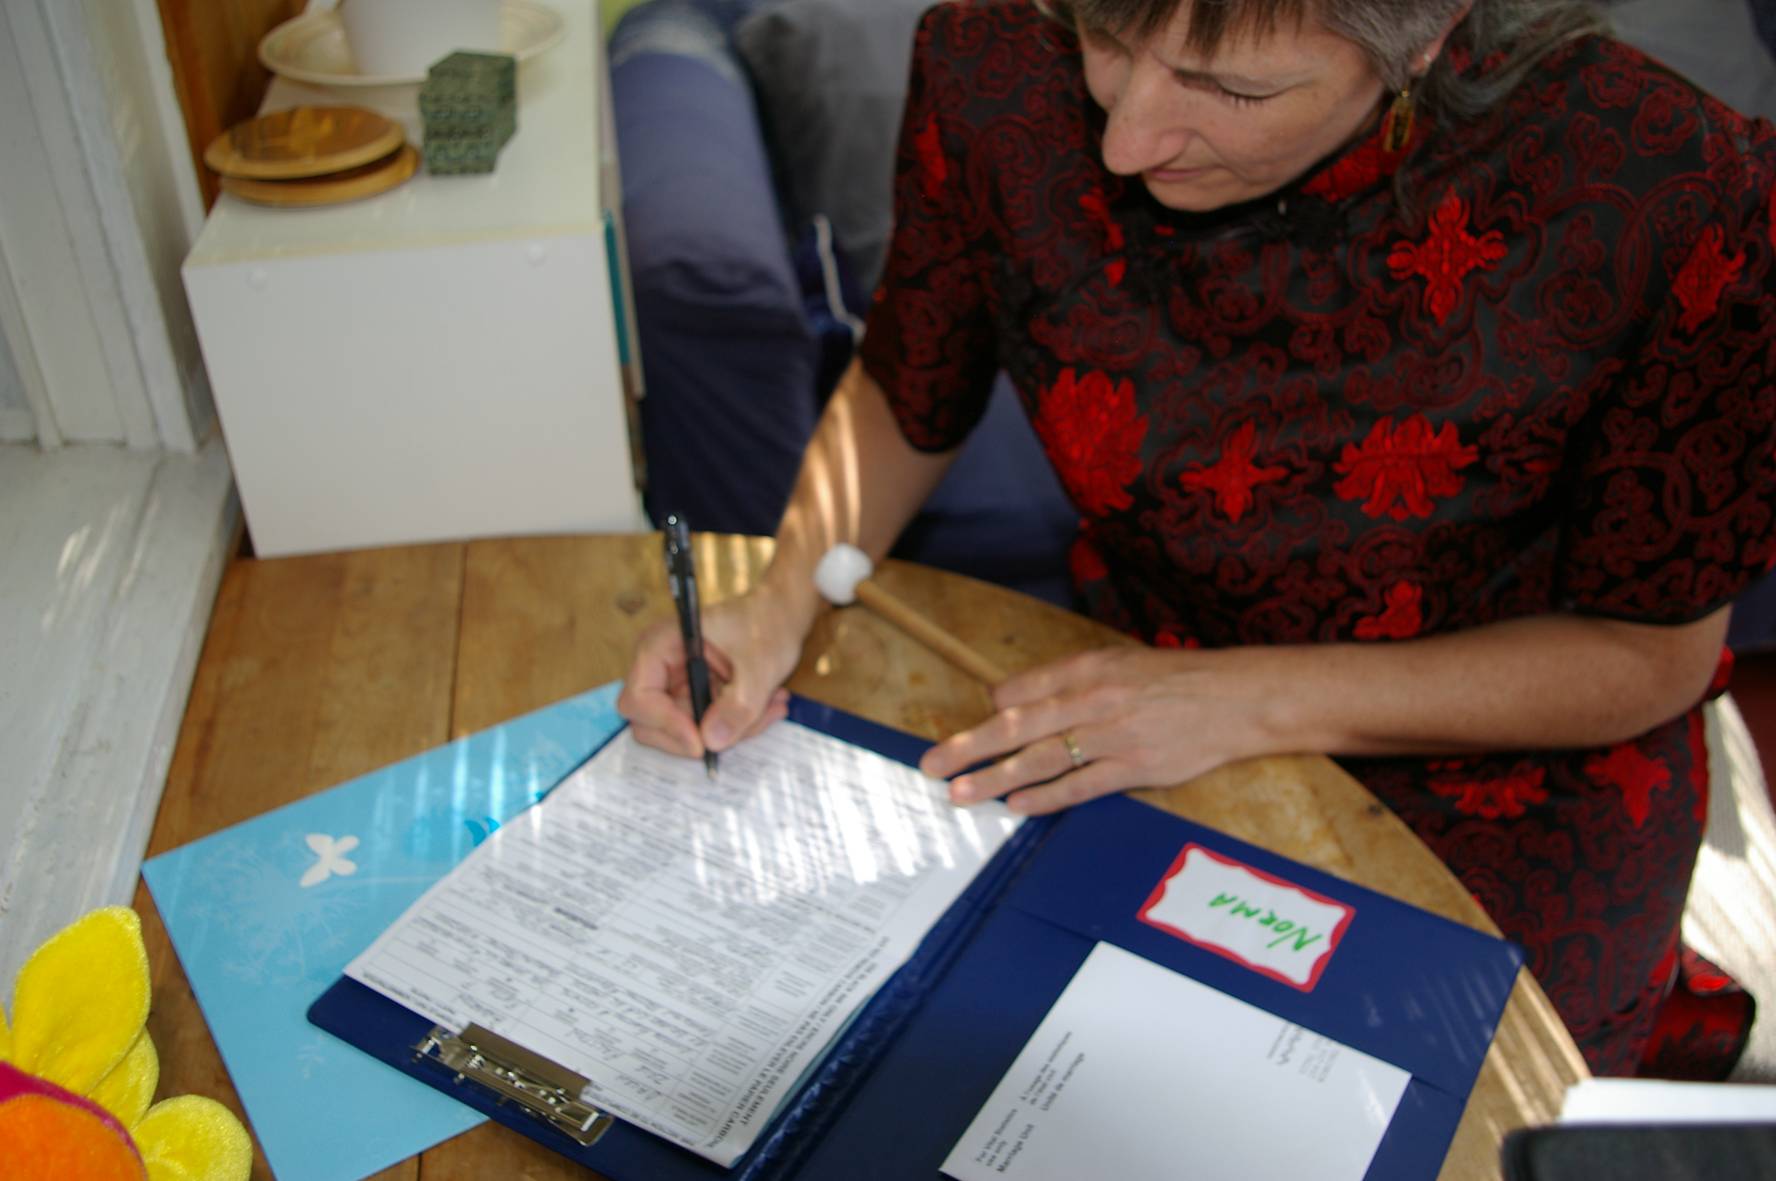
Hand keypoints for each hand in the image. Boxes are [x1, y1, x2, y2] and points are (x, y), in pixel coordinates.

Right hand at [618, 587, 808, 760]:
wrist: (780, 615)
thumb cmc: (765, 624)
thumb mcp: (759, 665)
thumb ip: (738, 704)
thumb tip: (711, 742)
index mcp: (659, 647)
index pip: (639, 699)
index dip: (665, 724)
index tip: (700, 742)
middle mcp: (659, 669)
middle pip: (652, 724)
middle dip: (698, 735)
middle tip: (740, 730)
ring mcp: (676, 687)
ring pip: (685, 732)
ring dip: (729, 732)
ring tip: (769, 706)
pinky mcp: (695, 700)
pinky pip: (706, 729)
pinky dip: (737, 726)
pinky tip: (768, 705)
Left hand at [918, 647, 1276, 814]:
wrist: (1235, 699)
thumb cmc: (1173, 680)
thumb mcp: (1118, 663)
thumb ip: (1067, 681)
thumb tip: (1013, 700)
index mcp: (1088, 668)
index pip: (1023, 689)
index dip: (992, 709)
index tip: (970, 725)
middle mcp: (1095, 699)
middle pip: (1019, 725)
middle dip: (970, 745)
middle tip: (932, 763)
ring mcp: (1115, 736)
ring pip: (1042, 759)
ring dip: (996, 778)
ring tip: (960, 793)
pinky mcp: (1136, 768)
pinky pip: (1081, 786)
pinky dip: (1046, 798)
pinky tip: (1016, 807)